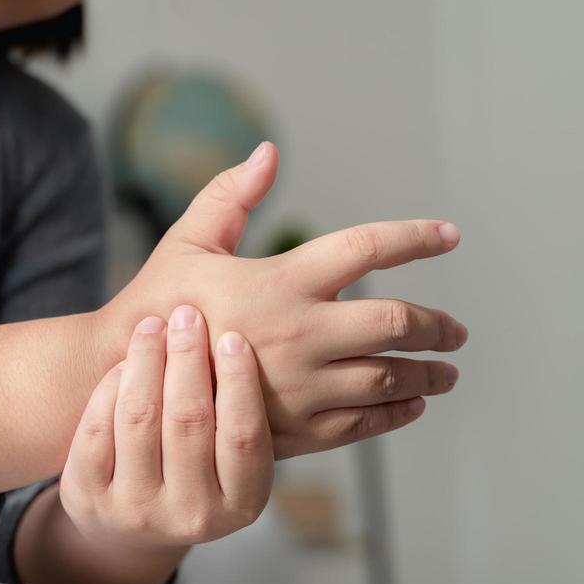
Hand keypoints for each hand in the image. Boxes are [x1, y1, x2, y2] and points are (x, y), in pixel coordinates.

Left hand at [59, 305, 272, 556]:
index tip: (233, 335)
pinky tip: (124, 361)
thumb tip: (234, 337)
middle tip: (187, 314)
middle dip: (187, 357)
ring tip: (153, 325)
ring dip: (147, 360)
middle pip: (189, 419)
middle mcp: (192, 515)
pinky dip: (110, 386)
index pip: (243, 434)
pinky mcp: (89, 497)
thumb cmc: (193, 476)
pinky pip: (98, 427)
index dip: (239, 380)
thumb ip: (235, 415)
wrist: (130, 533)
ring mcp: (136, 510)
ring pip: (140, 418)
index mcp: (240, 503)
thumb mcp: (228, 463)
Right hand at [98, 142, 464, 458]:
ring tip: (446, 372)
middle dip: (438, 326)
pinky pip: (363, 424)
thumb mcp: (187, 242)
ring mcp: (301, 386)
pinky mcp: (295, 430)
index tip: (450, 236)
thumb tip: (268, 153)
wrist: (126, 387)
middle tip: (457, 331)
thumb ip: (230, 196)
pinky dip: (396, 413)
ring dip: (428, 375)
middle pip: (397, 322)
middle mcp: (301, 333)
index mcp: (281, 280)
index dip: (417, 237)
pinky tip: (410, 405)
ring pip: (390, 379)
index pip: (368, 248)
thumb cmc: (157, 306)